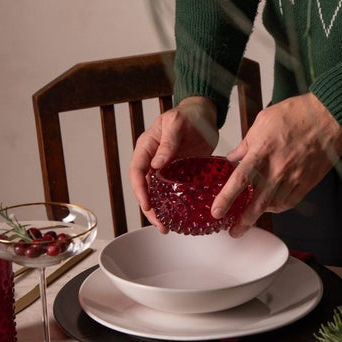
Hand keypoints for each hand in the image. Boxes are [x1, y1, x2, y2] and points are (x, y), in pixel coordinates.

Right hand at [129, 96, 218, 229]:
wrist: (205, 114)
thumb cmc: (189, 114)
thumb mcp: (178, 123)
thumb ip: (168, 142)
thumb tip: (157, 164)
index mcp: (147, 147)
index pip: (137, 171)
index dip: (140, 190)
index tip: (147, 204)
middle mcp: (152, 159)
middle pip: (144, 188)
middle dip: (148, 208)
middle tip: (159, 224)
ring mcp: (165, 168)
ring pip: (156, 193)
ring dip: (159, 211)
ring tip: (165, 227)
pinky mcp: (178, 174)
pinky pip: (172, 192)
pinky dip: (173, 205)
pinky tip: (178, 216)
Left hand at [211, 94, 341, 236]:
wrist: (327, 117)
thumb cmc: (296, 115)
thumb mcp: (262, 122)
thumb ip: (246, 144)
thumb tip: (233, 158)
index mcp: (262, 152)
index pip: (239, 181)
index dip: (226, 199)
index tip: (217, 212)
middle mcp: (277, 169)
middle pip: (257, 204)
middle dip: (243, 222)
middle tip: (234, 231)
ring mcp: (293, 178)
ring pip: (273, 205)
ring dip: (261, 214)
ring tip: (251, 216)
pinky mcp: (306, 182)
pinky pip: (290, 202)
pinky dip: (278, 207)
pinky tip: (271, 206)